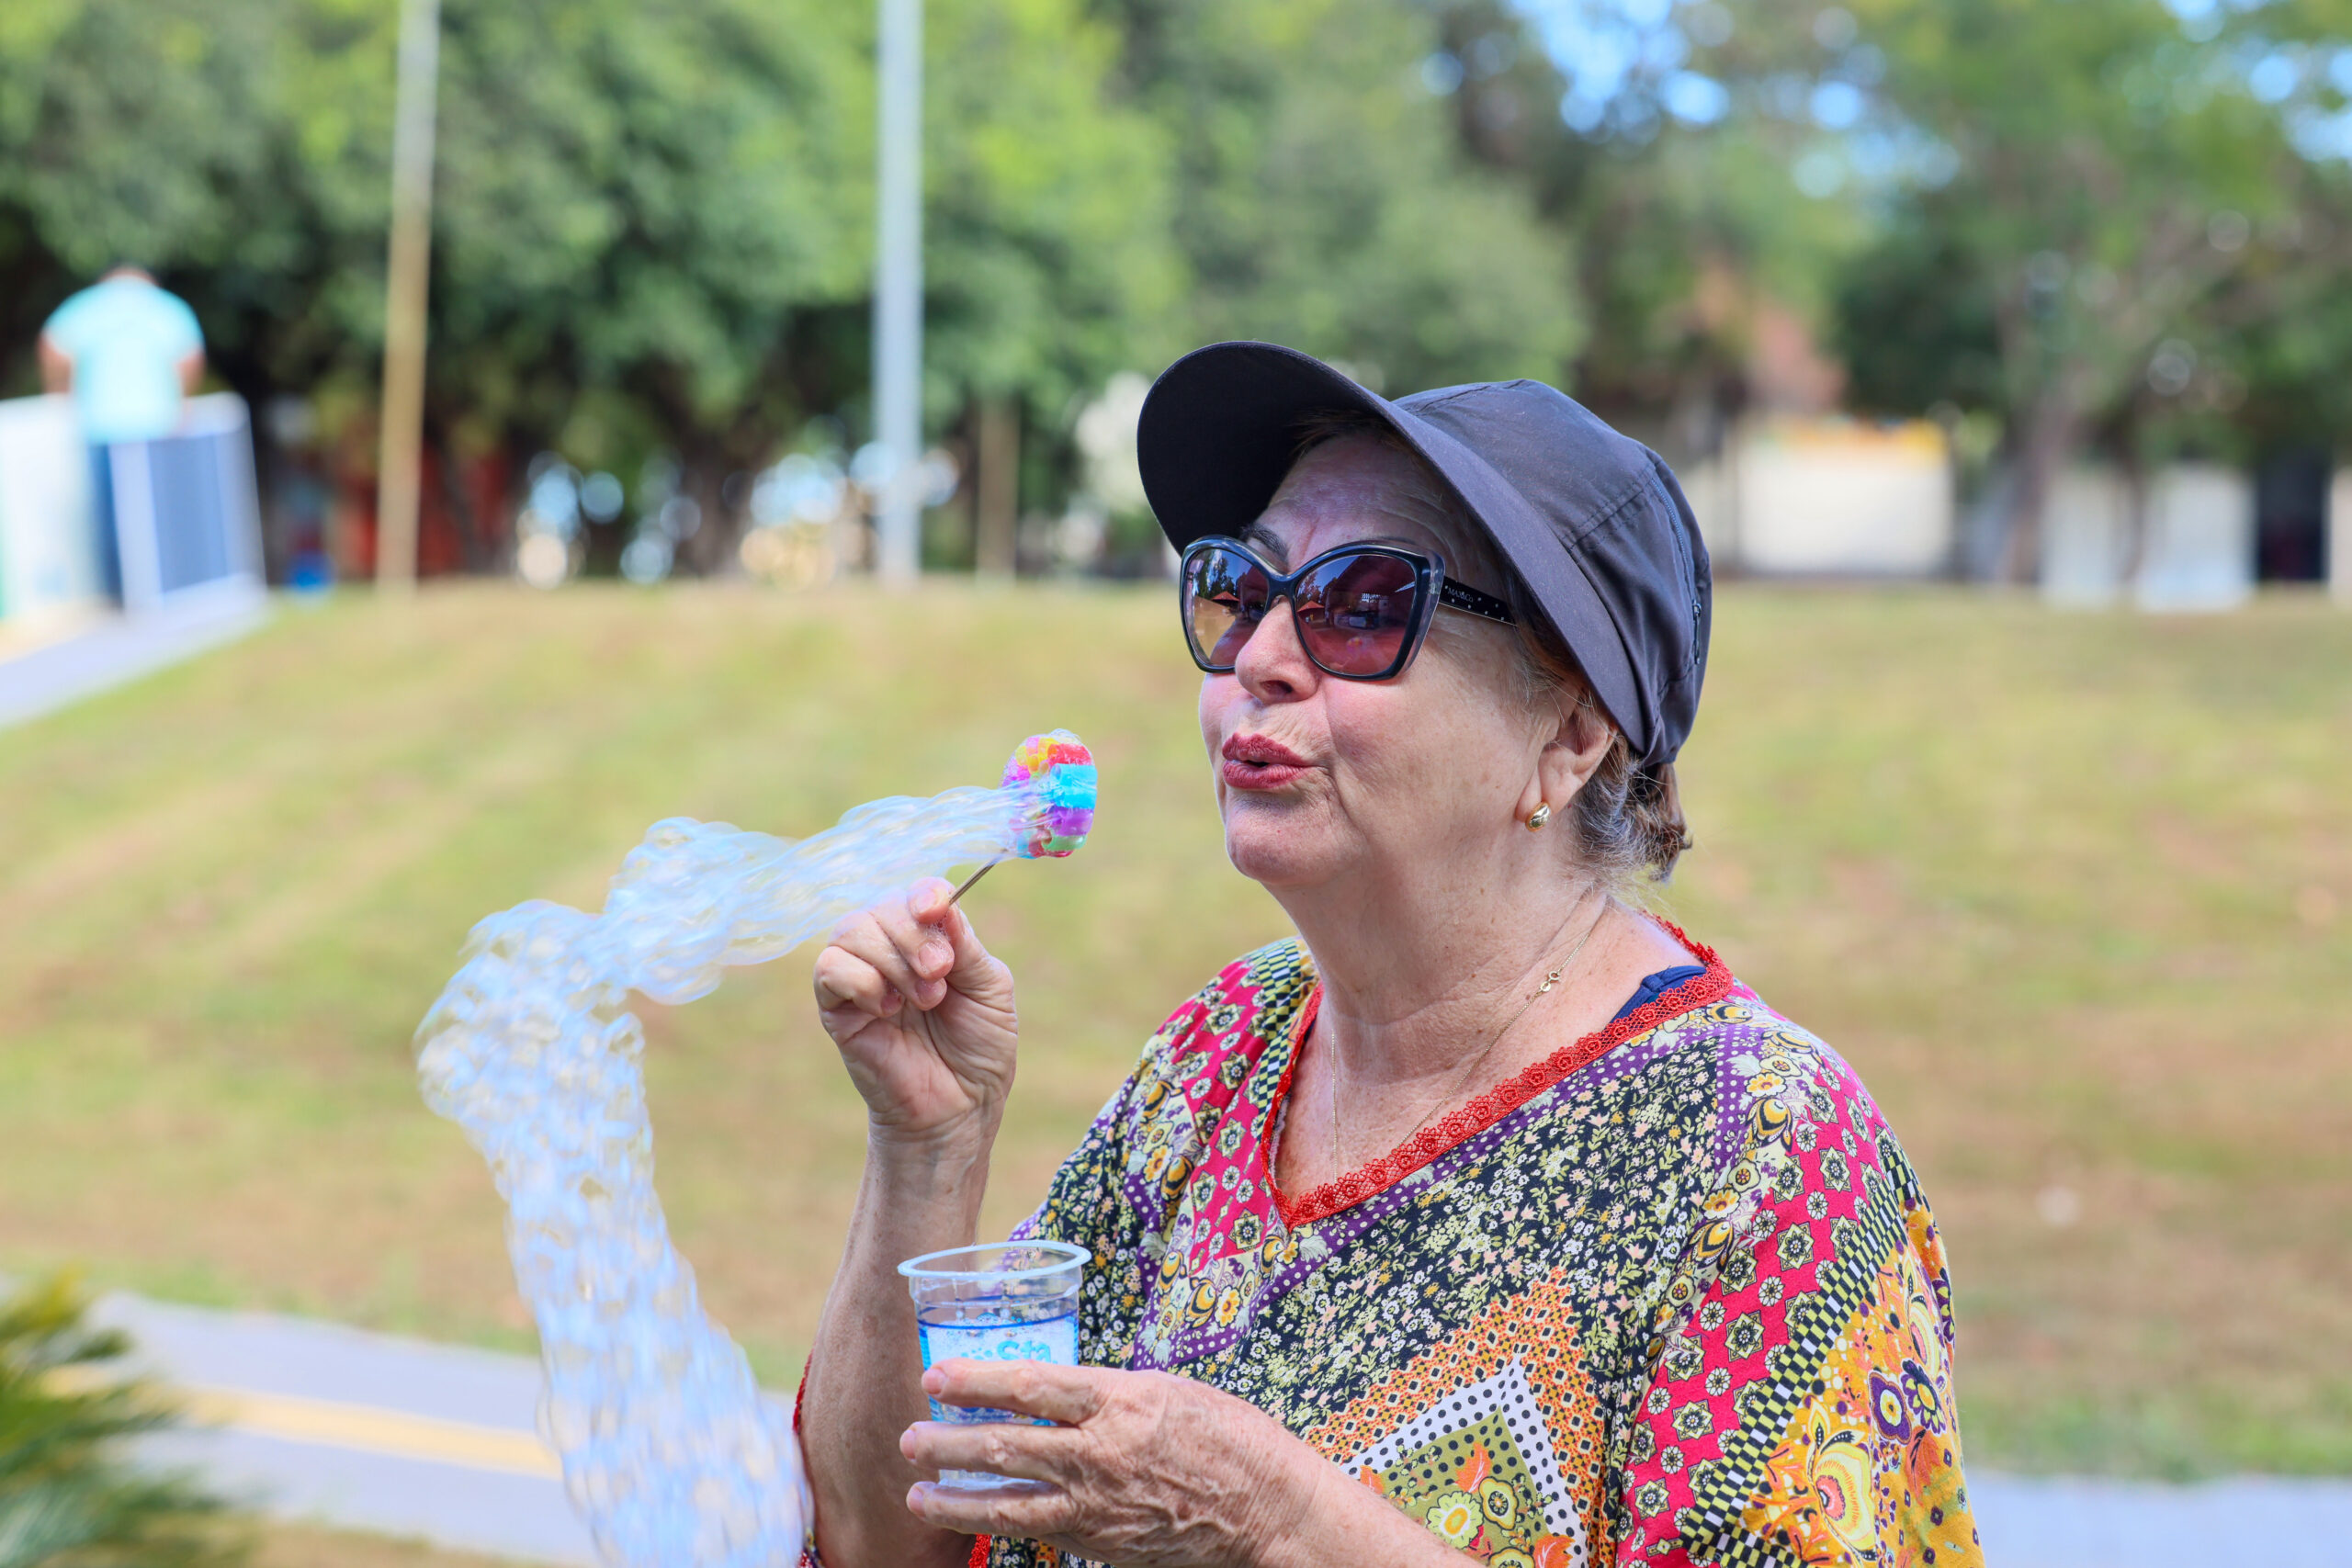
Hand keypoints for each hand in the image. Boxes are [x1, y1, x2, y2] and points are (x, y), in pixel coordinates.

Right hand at [813, 879, 1017, 1149]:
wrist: (960, 1108)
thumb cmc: (979, 1049)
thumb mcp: (990, 989)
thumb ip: (965, 945)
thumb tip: (939, 902)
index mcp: (931, 938)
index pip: (917, 893)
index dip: (924, 894)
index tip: (936, 910)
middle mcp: (892, 949)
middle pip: (883, 906)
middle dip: (915, 936)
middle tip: (940, 975)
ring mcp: (861, 976)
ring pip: (852, 929)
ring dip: (892, 960)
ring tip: (925, 999)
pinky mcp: (836, 1008)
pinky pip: (829, 968)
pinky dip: (861, 980)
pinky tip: (888, 1009)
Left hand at [899, 1360, 1409, 1567]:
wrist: (1266, 1509)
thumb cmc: (1227, 1436)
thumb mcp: (1167, 1392)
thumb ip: (1108, 1394)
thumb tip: (1057, 1392)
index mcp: (1118, 1402)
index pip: (1030, 1386)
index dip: (976, 1380)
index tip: (935, 1376)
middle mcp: (1099, 1454)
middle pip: (1005, 1445)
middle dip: (948, 1442)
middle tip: (908, 1439)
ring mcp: (1097, 1505)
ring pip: (1008, 1501)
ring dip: (956, 1498)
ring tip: (918, 1495)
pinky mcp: (1100, 1543)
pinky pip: (1038, 1531)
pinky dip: (998, 1524)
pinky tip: (974, 1520)